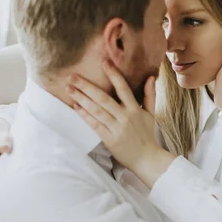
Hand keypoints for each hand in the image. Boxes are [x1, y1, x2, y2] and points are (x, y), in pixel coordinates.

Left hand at [67, 62, 175, 187]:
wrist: (147, 159)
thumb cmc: (147, 135)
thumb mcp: (151, 114)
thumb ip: (150, 95)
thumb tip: (152, 76)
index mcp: (135, 109)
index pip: (123, 88)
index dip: (113, 75)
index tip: (104, 62)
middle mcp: (125, 117)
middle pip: (103, 98)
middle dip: (87, 86)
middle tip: (73, 76)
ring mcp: (116, 128)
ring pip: (96, 110)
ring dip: (81, 98)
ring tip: (70, 89)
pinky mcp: (109, 139)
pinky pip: (94, 124)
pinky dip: (85, 115)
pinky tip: (76, 106)